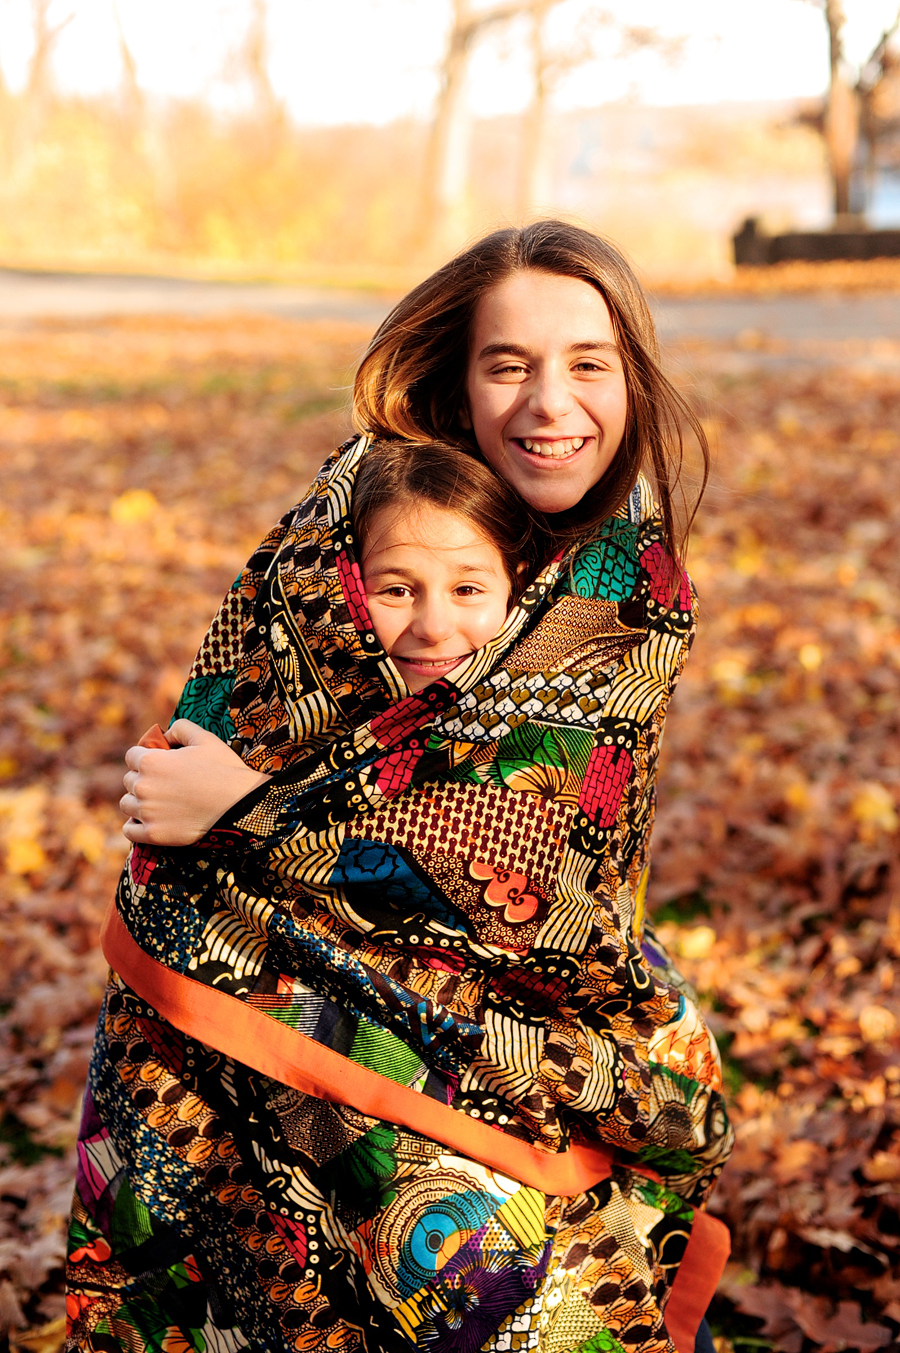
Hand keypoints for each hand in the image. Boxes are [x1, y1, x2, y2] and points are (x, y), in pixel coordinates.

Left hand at [120, 719, 269, 846]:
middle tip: (165, 783)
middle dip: (143, 779)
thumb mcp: (205, 738)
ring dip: (138, 801)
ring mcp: (147, 812)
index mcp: (151, 761)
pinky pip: (129, 830)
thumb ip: (180, 728)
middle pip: (129, 780)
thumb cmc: (224, 769)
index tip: (159, 763)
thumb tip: (164, 736)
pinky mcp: (154, 834)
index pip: (131, 756)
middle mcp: (143, 786)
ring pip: (127, 804)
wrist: (240, 805)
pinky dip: (135, 826)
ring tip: (158, 802)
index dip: (145, 757)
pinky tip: (149, 820)